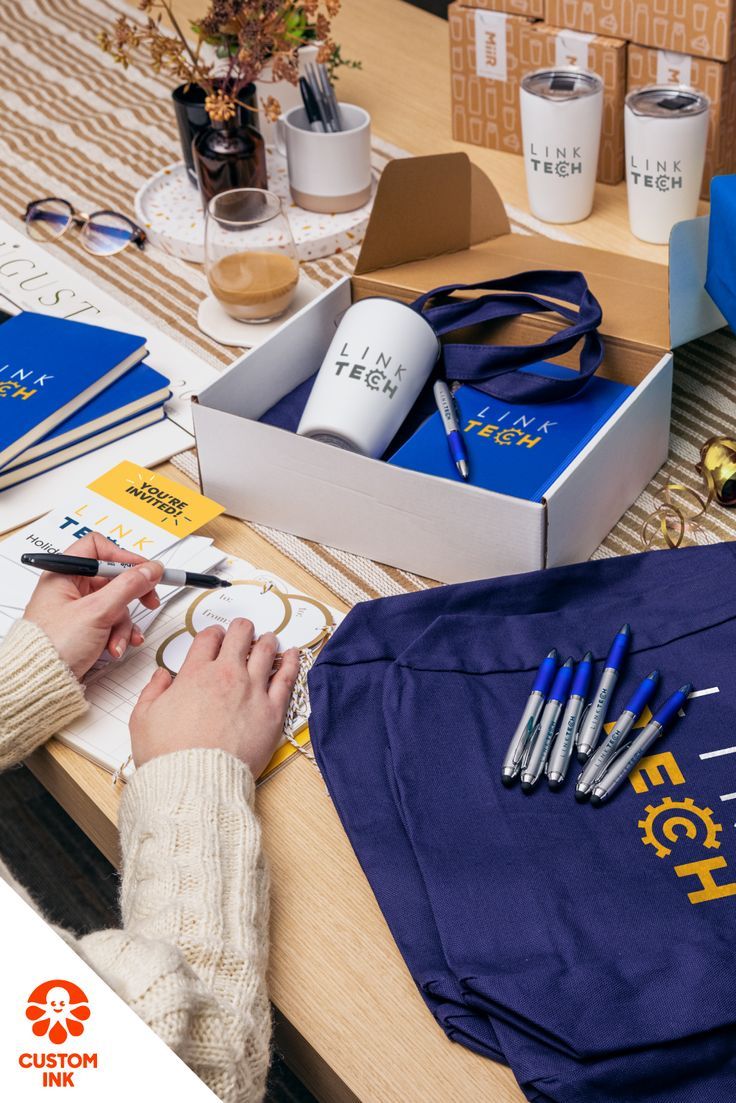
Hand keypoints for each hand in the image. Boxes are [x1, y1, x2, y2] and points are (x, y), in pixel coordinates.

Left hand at [23, 532, 163, 679]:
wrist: (41, 683)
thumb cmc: (52, 646)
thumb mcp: (97, 611)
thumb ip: (128, 586)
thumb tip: (151, 569)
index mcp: (63, 574)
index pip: (99, 548)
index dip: (124, 557)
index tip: (145, 570)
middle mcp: (69, 588)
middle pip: (112, 578)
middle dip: (132, 595)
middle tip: (149, 600)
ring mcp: (77, 609)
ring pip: (115, 604)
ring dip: (124, 624)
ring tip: (119, 639)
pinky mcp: (84, 628)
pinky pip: (110, 622)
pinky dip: (117, 635)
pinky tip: (115, 647)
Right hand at [130, 618, 299, 776]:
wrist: (195, 784)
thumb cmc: (168, 757)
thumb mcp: (143, 719)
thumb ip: (152, 691)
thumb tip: (161, 676)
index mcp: (195, 674)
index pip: (208, 638)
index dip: (213, 634)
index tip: (216, 638)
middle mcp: (227, 676)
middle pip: (240, 635)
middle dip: (241, 629)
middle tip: (243, 631)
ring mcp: (252, 691)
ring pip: (265, 650)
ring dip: (266, 641)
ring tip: (267, 640)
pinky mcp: (272, 711)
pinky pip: (286, 677)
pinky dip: (290, 661)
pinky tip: (292, 654)